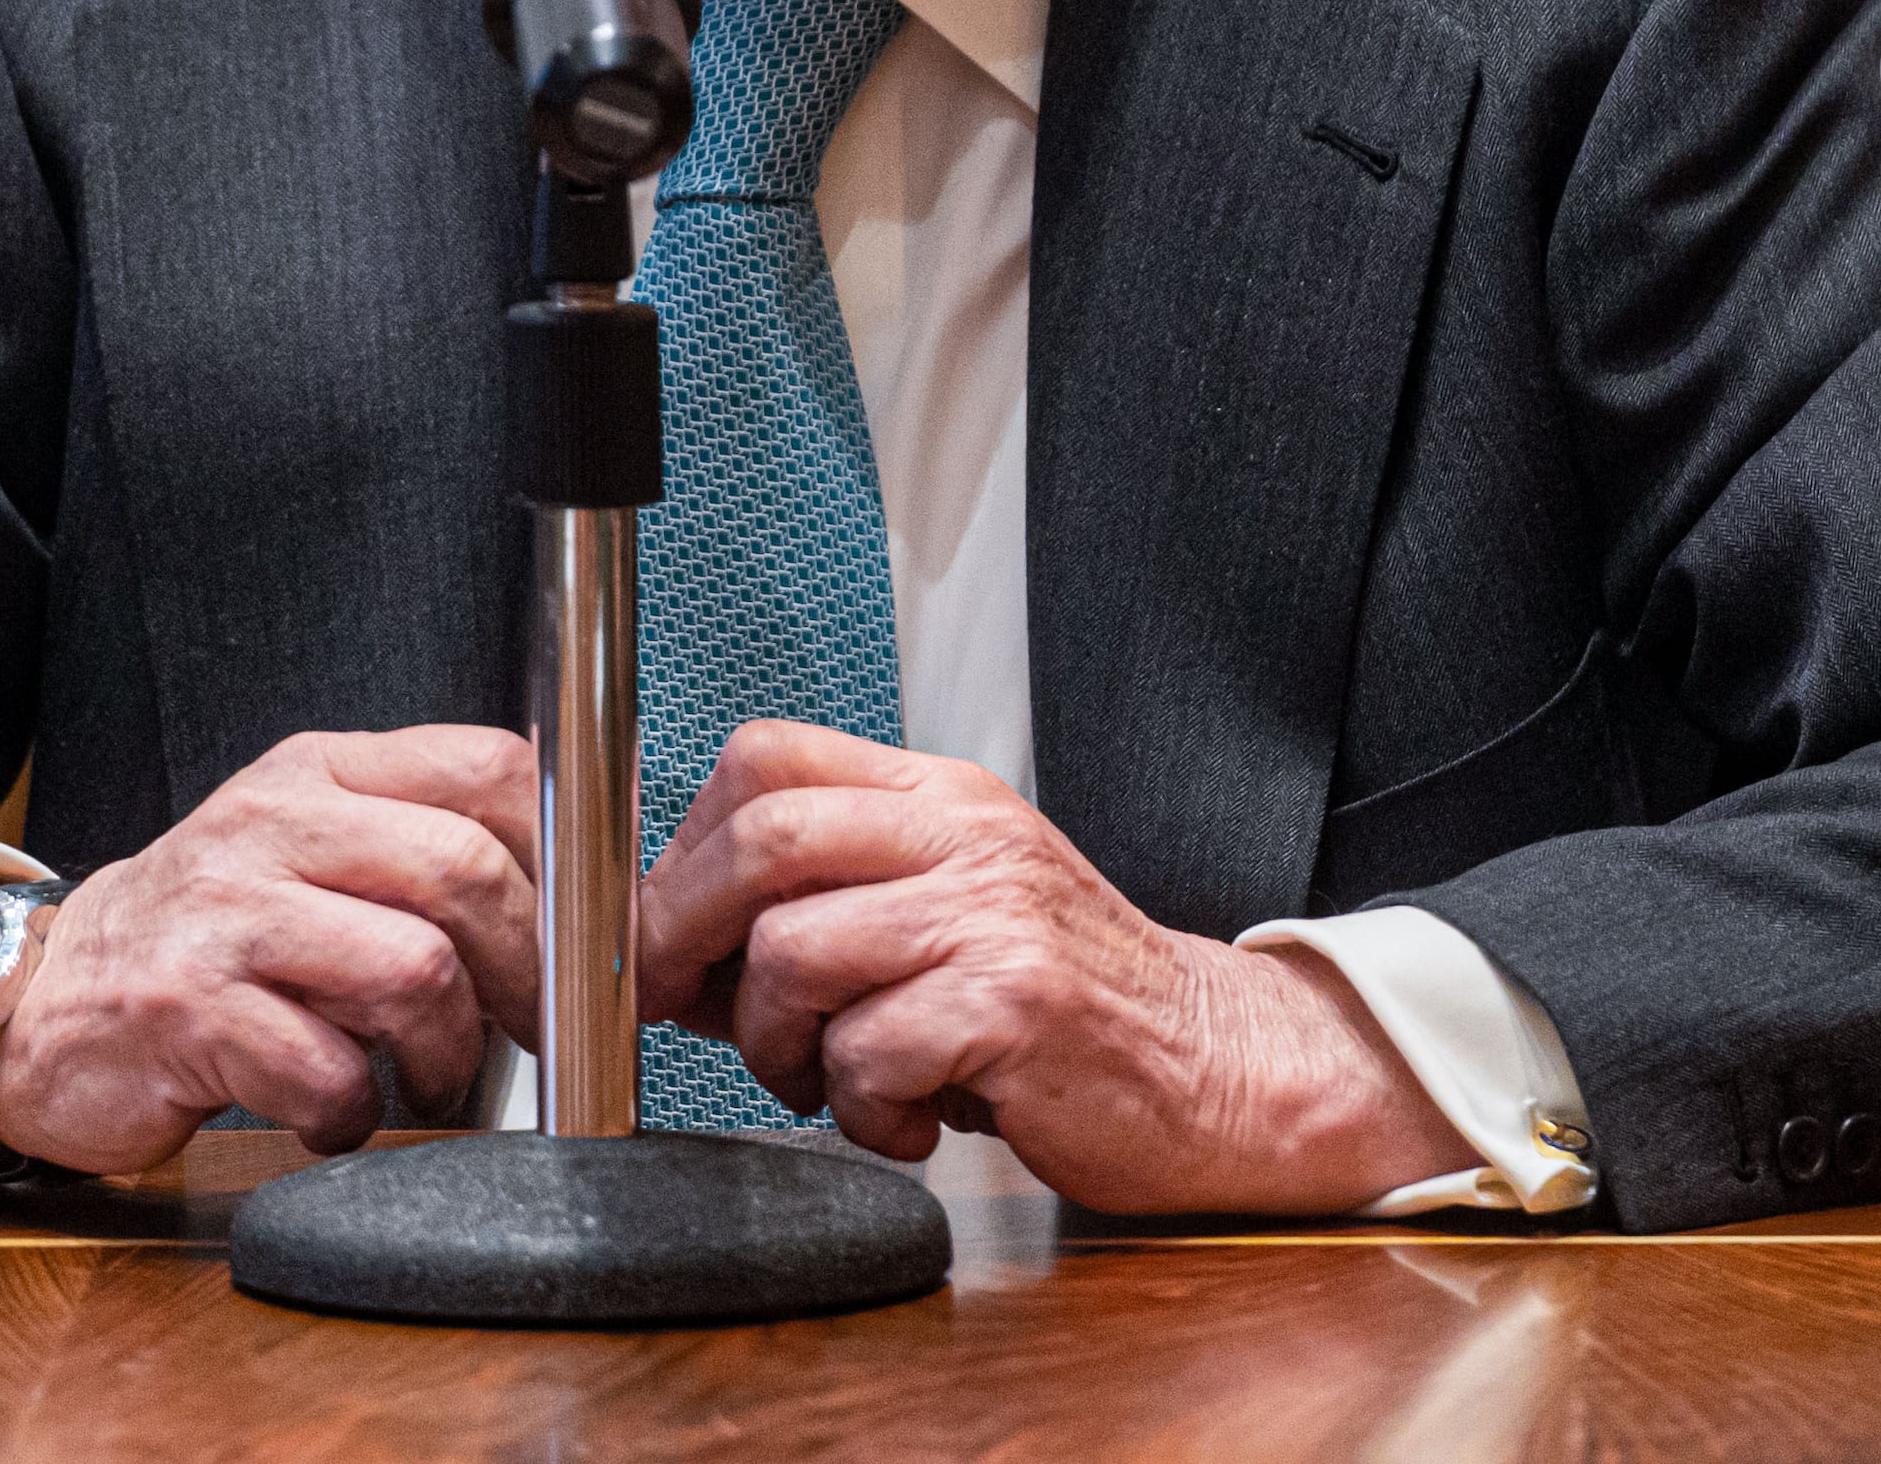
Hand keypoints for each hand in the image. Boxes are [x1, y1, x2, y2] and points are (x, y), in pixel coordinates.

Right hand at [0, 726, 536, 1174]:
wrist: (42, 999)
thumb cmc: (205, 938)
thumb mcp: (308, 852)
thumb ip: (417, 851)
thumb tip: (576, 903)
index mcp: (321, 771)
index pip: (489, 769)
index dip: (569, 857)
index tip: (592, 934)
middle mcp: (273, 823)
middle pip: (467, 873)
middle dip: (527, 975)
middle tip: (529, 1034)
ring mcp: (226, 913)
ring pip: (413, 970)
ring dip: (447, 1052)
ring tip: (427, 1080)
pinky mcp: (186, 1009)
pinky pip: (325, 1067)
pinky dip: (353, 1110)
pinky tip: (334, 1112)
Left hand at [633, 720, 1462, 1214]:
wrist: (1216, 1069)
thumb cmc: (1067, 1005)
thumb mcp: (945, 923)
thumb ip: (822, 918)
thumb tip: (670, 950)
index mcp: (942, 801)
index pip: (768, 760)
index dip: (685, 848)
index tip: (664, 931)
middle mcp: (967, 838)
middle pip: (764, 842)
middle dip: (686, 936)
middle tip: (682, 1007)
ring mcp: (995, 915)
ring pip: (794, 954)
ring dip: (779, 1046)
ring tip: (837, 1082)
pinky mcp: (1015, 1005)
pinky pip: (867, 1053)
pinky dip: (863, 1112)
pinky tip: (914, 1120)